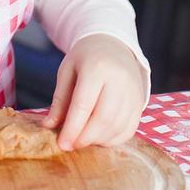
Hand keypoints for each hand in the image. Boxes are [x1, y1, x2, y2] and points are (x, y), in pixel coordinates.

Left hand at [43, 34, 149, 150]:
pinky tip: (99, 137)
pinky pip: (129, 129)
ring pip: (117, 126)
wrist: (113, 45)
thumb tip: (49, 126)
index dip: (72, 128)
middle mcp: (119, 79)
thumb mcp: (67, 71)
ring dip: (98, 140)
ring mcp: (133, 92)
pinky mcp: (140, 103)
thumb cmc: (86, 58)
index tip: (62, 144)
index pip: (84, 104)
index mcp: (97, 67)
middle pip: (103, 118)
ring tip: (83, 139)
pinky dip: (113, 139)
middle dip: (85, 138)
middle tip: (72, 145)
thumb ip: (60, 100)